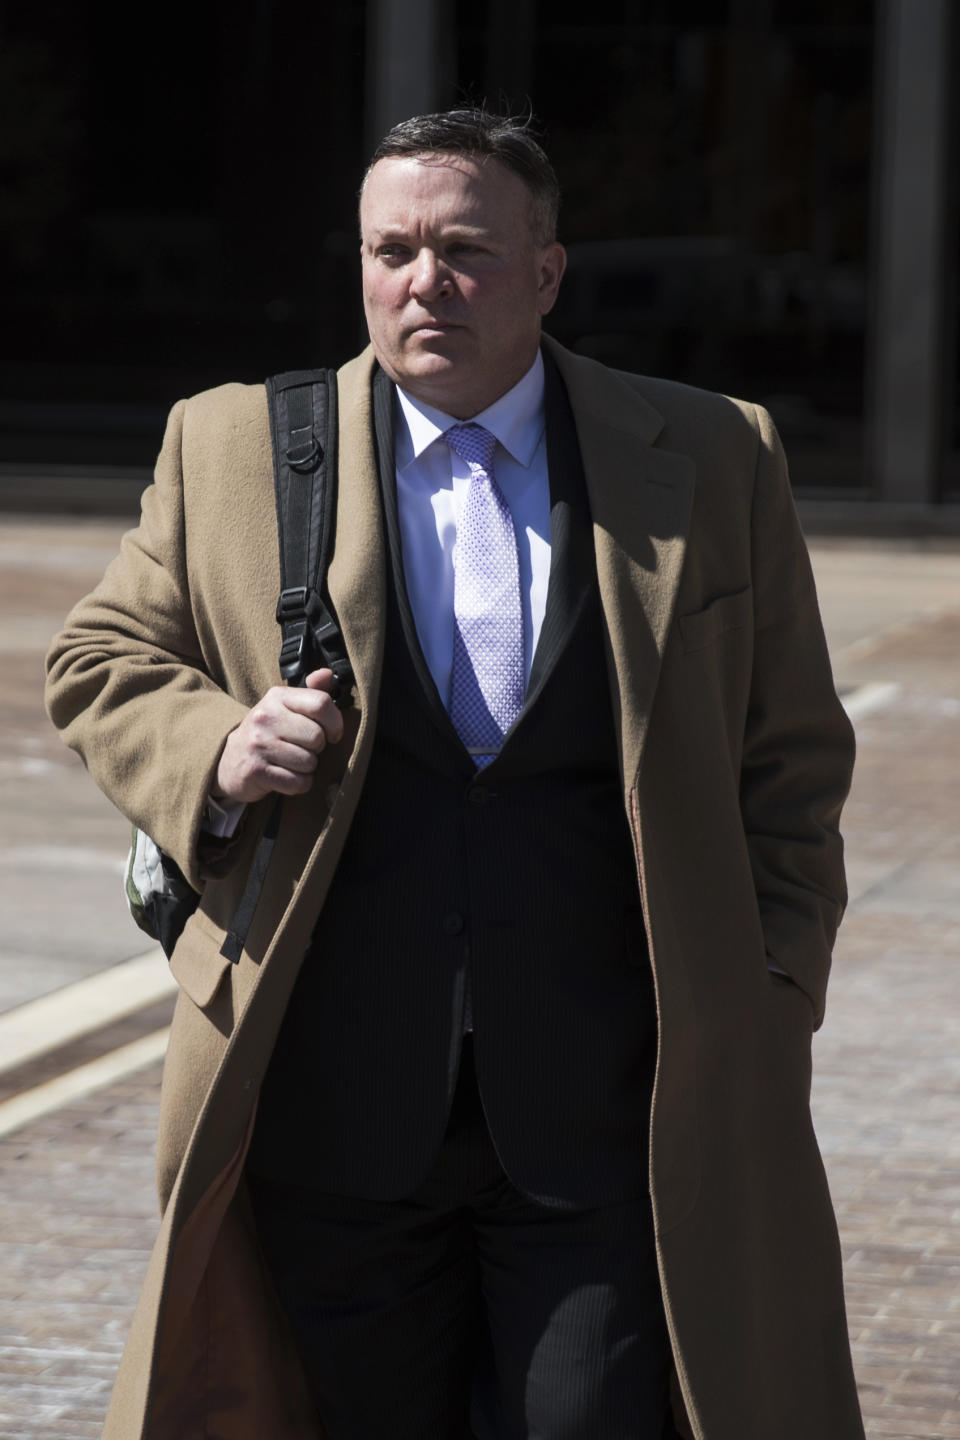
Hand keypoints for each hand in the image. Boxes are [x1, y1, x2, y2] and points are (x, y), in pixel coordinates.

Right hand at [212, 670, 344, 803]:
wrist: (230, 760)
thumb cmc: (267, 732)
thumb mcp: (285, 706)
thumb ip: (311, 691)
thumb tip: (328, 674)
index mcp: (277, 697)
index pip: (321, 704)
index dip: (335, 723)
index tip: (331, 733)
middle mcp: (265, 717)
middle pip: (317, 737)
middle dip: (317, 748)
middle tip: (303, 748)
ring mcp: (258, 744)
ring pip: (309, 763)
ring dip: (307, 768)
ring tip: (292, 762)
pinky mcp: (256, 771)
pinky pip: (298, 783)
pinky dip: (299, 784)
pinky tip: (287, 775)